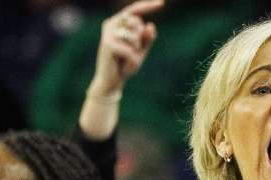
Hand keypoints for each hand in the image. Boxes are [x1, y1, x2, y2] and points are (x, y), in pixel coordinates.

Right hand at [80, 0, 161, 137]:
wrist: (111, 82)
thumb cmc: (125, 64)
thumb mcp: (140, 50)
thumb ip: (147, 38)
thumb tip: (150, 25)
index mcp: (118, 22)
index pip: (135, 10)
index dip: (148, 6)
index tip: (162, 3)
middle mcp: (111, 24)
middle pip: (137, 23)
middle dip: (140, 40)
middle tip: (133, 53)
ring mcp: (108, 33)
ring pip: (134, 36)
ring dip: (136, 52)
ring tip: (128, 60)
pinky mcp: (108, 44)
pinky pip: (130, 50)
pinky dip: (132, 61)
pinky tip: (126, 66)